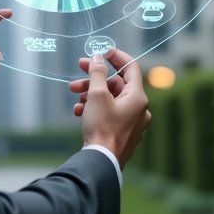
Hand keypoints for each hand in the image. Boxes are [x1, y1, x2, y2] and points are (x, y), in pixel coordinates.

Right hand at [68, 47, 150, 169]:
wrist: (102, 161)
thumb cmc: (102, 128)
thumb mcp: (97, 95)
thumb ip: (98, 73)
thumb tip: (97, 58)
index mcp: (138, 97)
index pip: (131, 67)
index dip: (116, 56)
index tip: (102, 51)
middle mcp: (139, 109)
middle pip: (117, 84)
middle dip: (95, 77)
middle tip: (79, 69)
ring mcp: (132, 122)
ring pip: (110, 99)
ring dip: (91, 93)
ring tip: (75, 95)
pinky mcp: (122, 132)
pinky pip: (109, 113)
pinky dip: (95, 108)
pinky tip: (79, 112)